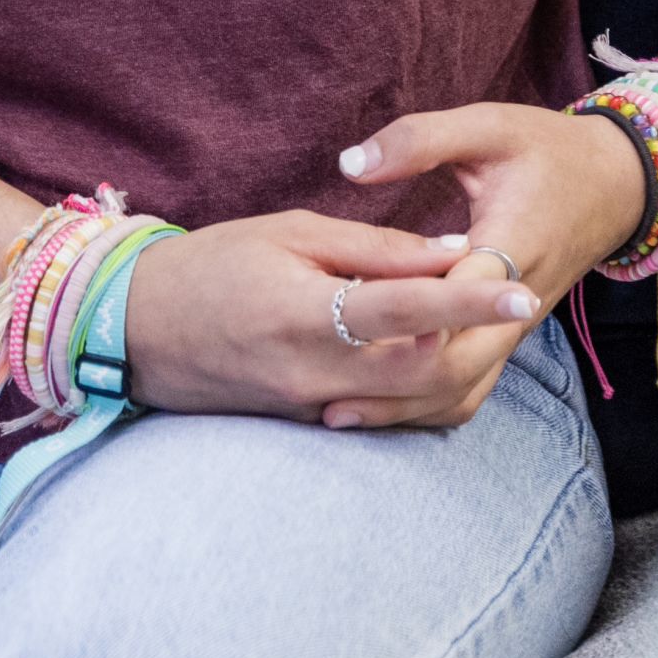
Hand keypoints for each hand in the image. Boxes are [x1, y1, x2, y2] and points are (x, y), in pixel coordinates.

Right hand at [117, 212, 541, 424]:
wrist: (133, 329)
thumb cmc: (211, 264)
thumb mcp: (289, 233)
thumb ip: (373, 248)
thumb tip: (450, 254)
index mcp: (305, 314)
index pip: (408, 311)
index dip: (471, 302)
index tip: (525, 291)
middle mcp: (312, 374)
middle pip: (423, 373)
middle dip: (476, 342)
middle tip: (512, 302)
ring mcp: (308, 408)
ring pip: (408, 402)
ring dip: (450, 365)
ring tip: (476, 321)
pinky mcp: (304, 423)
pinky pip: (377, 412)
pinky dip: (411, 384)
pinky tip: (426, 349)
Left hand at [325, 104, 649, 430]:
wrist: (616, 184)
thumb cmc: (546, 149)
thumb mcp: (488, 126)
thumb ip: (419, 142)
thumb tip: (349, 164)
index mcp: (513, 241)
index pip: (459, 295)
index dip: (409, 320)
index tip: (347, 335)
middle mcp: (518, 299)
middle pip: (459, 363)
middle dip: (394, 381)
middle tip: (323, 395)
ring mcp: (516, 327)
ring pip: (464, 387)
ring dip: (405, 403)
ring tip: (335, 414)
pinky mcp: (509, 338)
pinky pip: (471, 385)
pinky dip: (427, 401)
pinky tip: (378, 407)